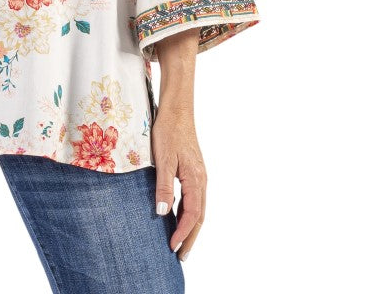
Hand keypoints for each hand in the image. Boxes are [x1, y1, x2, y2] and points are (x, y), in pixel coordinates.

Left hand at [151, 105, 205, 262]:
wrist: (177, 109)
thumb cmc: (169, 131)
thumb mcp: (163, 159)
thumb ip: (164, 186)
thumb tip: (164, 213)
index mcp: (196, 179)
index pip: (192, 215)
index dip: (182, 233)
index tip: (172, 248)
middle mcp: (202, 180)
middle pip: (199, 216)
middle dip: (190, 237)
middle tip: (180, 256)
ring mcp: (199, 175)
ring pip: (198, 208)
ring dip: (191, 227)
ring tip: (181, 242)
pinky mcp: (194, 170)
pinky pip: (195, 198)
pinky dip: (189, 213)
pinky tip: (178, 216)